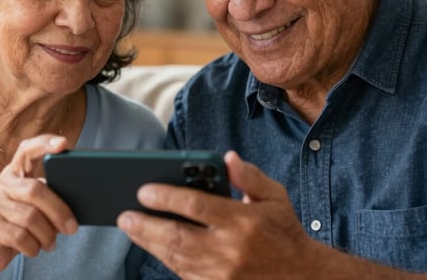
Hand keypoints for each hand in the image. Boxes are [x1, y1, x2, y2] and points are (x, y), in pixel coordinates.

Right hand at [0, 135, 77, 275]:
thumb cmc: (12, 225)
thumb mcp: (28, 207)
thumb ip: (45, 198)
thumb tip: (75, 202)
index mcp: (14, 174)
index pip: (27, 150)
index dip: (45, 144)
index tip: (64, 144)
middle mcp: (1, 184)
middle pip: (36, 190)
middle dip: (59, 211)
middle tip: (72, 228)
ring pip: (30, 217)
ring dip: (47, 234)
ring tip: (50, 243)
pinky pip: (20, 237)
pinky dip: (33, 247)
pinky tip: (35, 249)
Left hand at [117, 150, 318, 279]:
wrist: (302, 276)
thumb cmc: (283, 230)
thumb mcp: (274, 196)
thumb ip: (249, 176)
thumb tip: (226, 157)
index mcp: (243, 221)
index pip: (197, 206)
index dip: (167, 197)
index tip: (144, 190)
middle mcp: (230, 249)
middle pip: (178, 237)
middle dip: (146, 226)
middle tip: (124, 215)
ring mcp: (223, 273)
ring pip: (176, 258)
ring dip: (149, 243)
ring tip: (131, 228)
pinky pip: (184, 273)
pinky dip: (166, 259)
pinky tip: (153, 245)